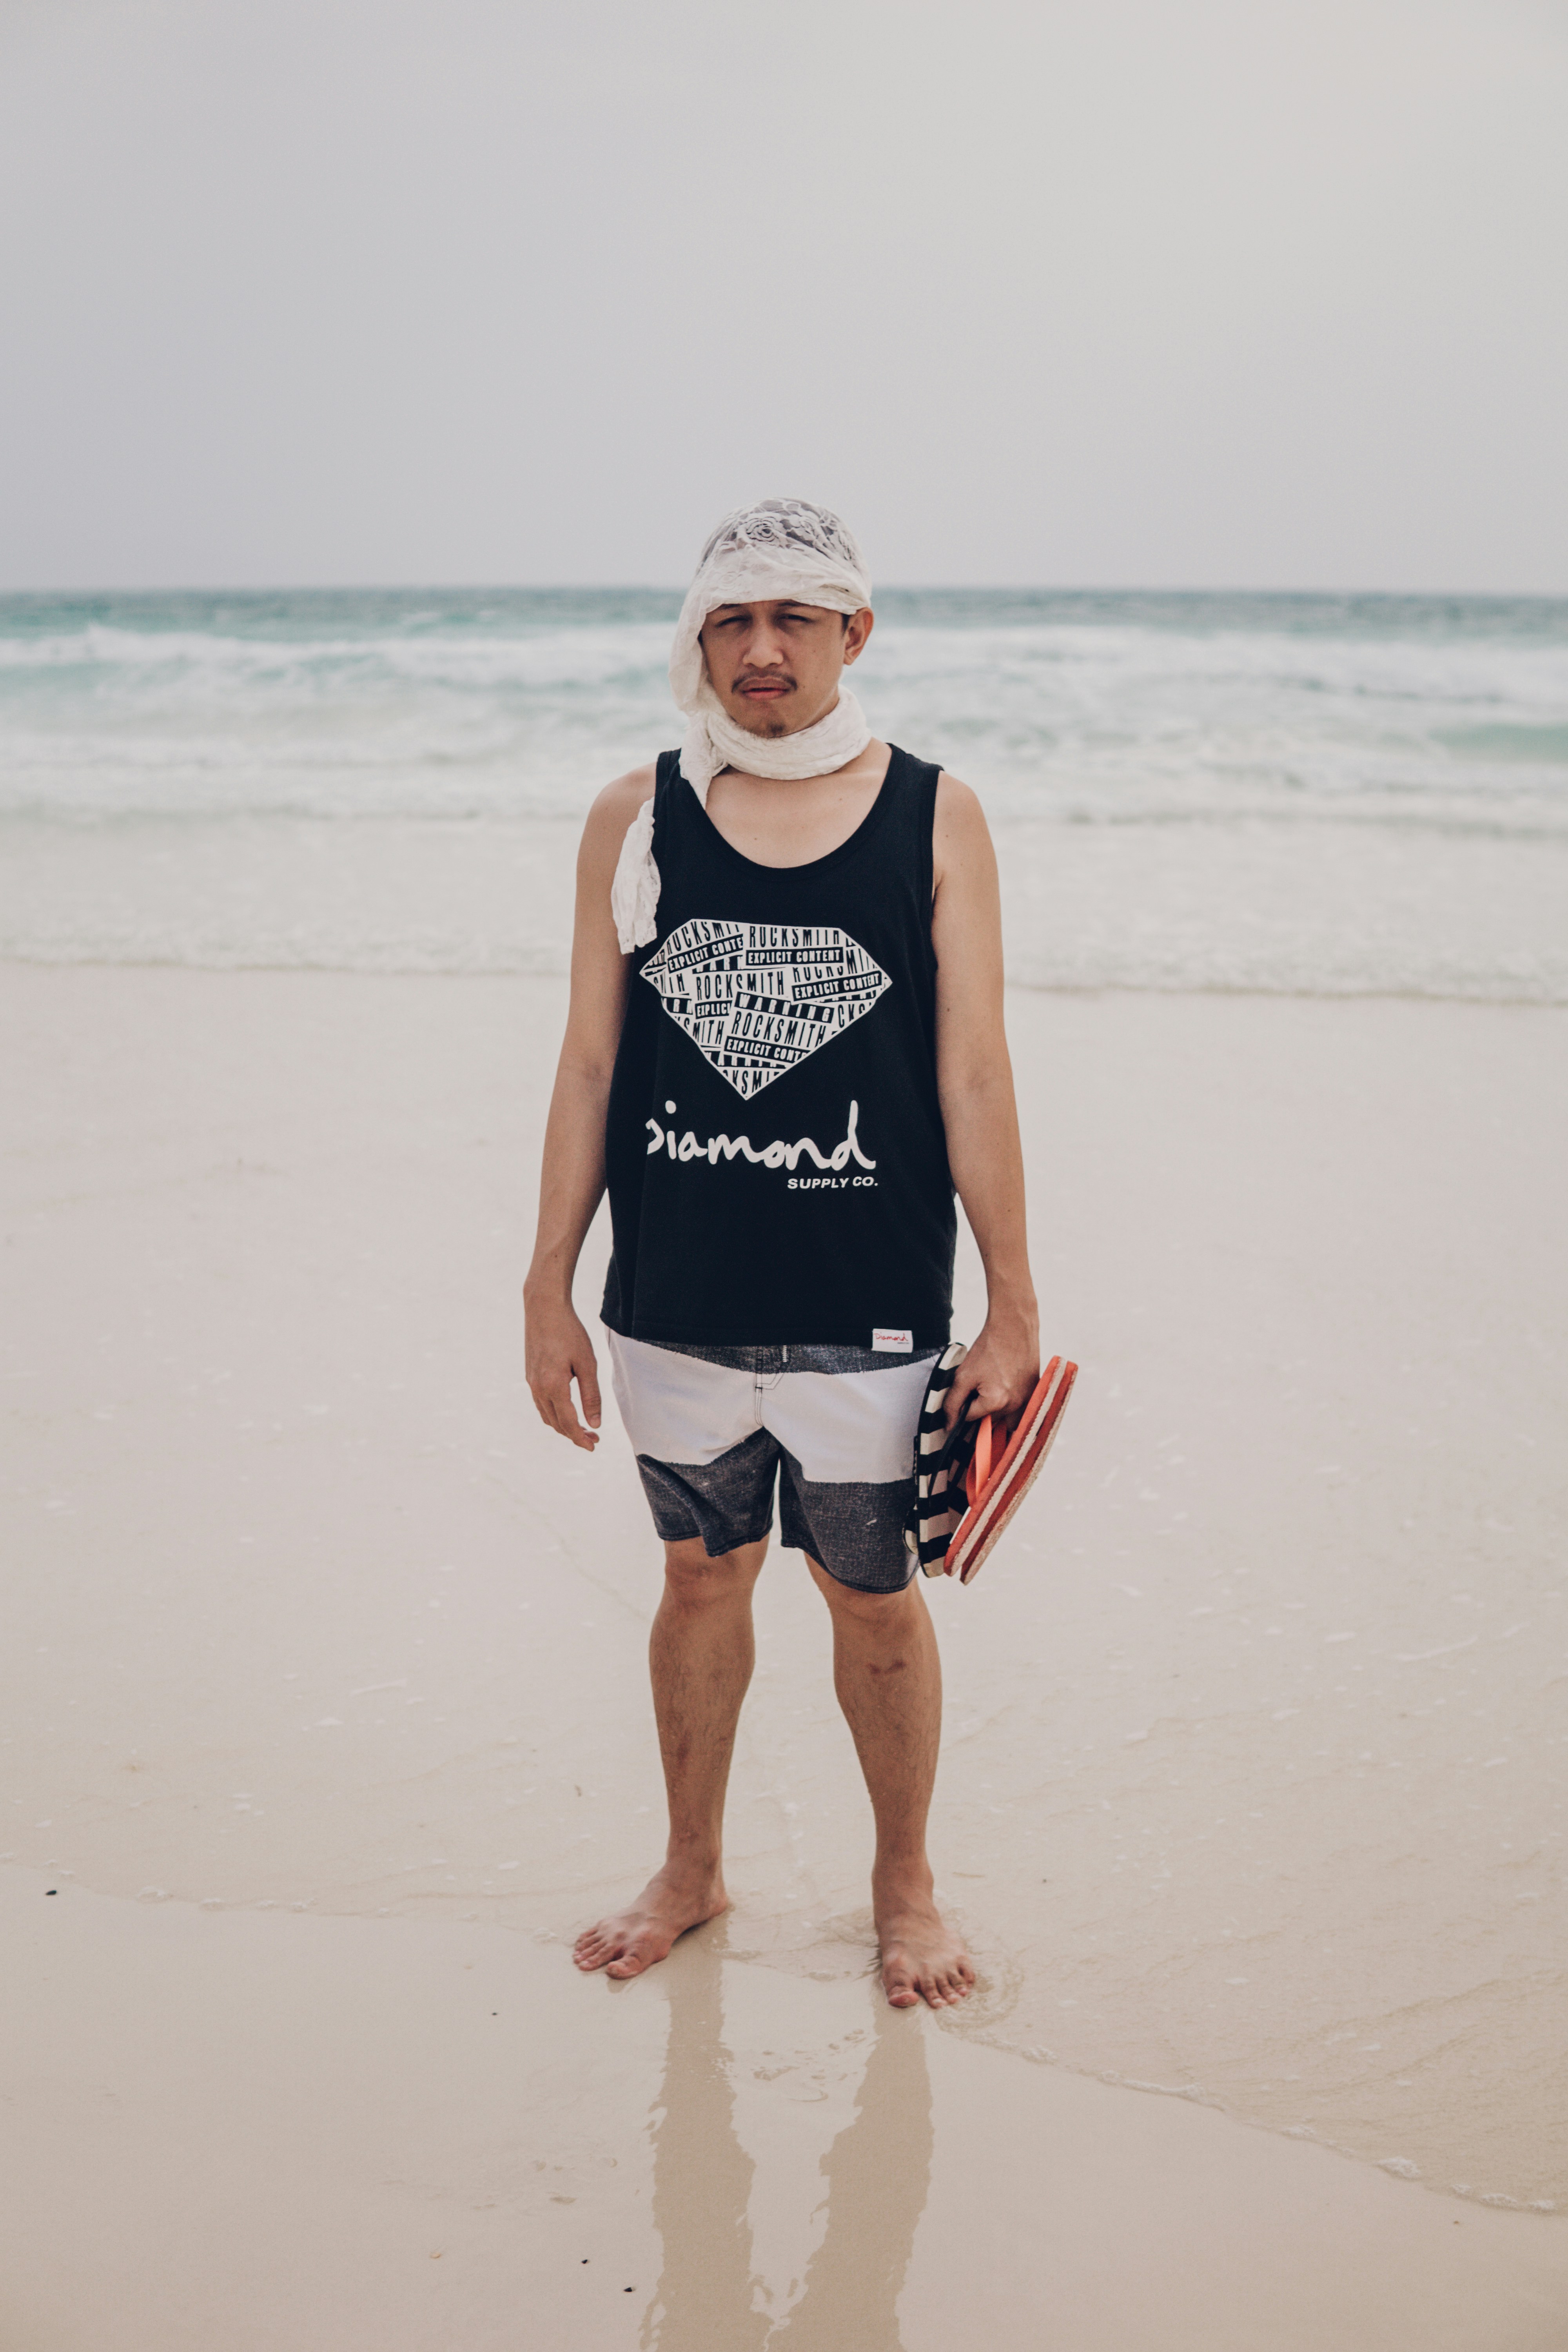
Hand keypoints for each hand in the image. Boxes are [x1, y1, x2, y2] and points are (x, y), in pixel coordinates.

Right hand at [525, 1295, 602, 1450]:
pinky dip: (554, 1413)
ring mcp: (531, 1382)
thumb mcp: (587, 1363)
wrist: (544, 1308)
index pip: (568, 1423)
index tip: (594, 1446)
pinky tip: (567, 1410)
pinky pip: (541, 1404)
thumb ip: (591, 1395)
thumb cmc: (569, 1332)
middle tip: (594, 1438)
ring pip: (547, 1415)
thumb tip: (595, 1423)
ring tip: (583, 1427)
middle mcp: (538, 1388)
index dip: (581, 1438)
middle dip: (574, 1435)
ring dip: (564, 1426)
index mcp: (553, 1386)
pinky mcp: (530, 1375)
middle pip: (556, 1423)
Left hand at [942, 1303, 1038, 1435]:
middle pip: (991, 1421)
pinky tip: (1006, 1383)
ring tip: (993, 1386)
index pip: (971, 1419)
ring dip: (998, 1409)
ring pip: (1007, 1418)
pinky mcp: (1035, 1392)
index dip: (964, 1404)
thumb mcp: (963, 1375)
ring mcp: (1028, 1399)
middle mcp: (1016, 1405)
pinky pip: (1021, 1408)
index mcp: (996, 1402)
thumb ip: (953, 1402)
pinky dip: (1011, 1402)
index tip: (967, 1389)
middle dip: (981, 1409)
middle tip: (979, 1385)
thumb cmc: (989, 1348)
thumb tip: (948, 1425)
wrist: (1013, 1327)